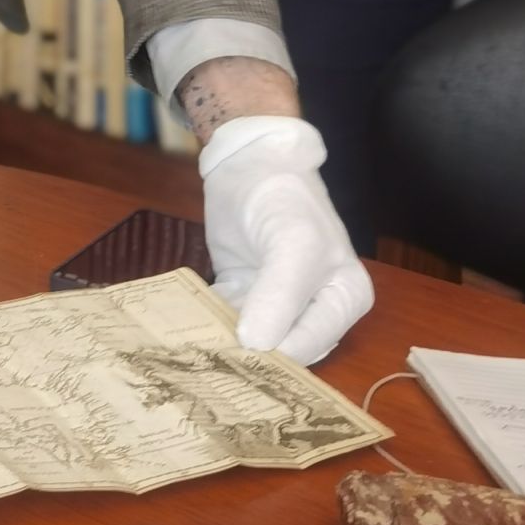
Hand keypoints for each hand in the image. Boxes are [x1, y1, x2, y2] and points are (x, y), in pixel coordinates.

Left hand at [199, 115, 372, 364]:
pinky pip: (224, 318)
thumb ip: (280, 295)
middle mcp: (316, 310)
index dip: (274, 359)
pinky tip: (179, 330)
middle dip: (246, 358)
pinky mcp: (243, 294)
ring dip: (219, 344)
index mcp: (345, 300)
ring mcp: (278, 304)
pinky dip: (203, 325)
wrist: (249, 160)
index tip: (234, 364)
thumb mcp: (293, 243)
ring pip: (249, 339)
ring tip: (185, 352)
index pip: (310, 347)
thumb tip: (258, 346)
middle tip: (203, 364)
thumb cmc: (283, 198)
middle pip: (281, 350)